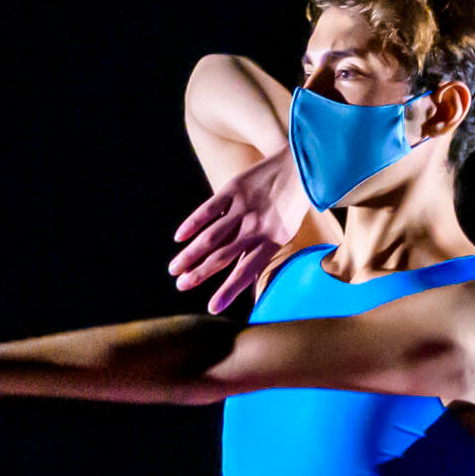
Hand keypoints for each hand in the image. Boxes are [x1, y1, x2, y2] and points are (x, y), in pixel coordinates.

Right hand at [170, 146, 299, 313]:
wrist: (299, 167)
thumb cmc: (290, 206)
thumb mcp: (282, 232)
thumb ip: (259, 251)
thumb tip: (241, 277)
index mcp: (271, 241)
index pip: (246, 272)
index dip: (228, 291)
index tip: (212, 308)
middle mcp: (256, 227)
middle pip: (222, 257)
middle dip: (200, 274)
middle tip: (181, 286)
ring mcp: (243, 208)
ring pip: (211, 236)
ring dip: (191, 255)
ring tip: (175, 270)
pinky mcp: (233, 190)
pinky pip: (209, 209)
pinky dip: (192, 223)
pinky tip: (180, 238)